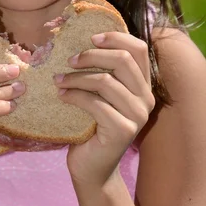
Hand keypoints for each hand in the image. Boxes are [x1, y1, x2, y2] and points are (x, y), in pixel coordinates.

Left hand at [54, 32, 155, 188]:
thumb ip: (101, 71)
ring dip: (77, 78)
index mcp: (143, 84)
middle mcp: (146, 98)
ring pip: (106, 81)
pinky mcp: (124, 130)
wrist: (91, 167)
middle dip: (91, 55)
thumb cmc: (91, 125)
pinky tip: (61, 96)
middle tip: (68, 60)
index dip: (116, 37)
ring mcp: (138, 115)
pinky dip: (74, 96)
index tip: (90, 37)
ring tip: (58, 80)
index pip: (139, 48)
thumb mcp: (99, 93)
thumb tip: (80, 39)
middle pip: (123, 60)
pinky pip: (95, 103)